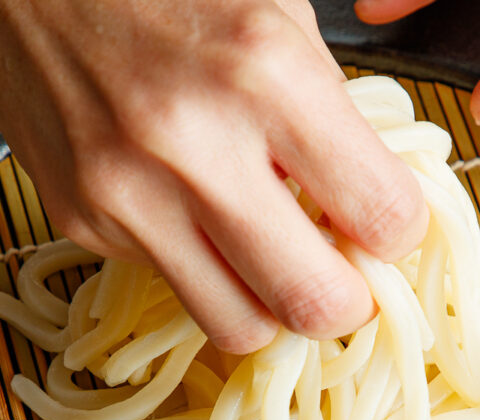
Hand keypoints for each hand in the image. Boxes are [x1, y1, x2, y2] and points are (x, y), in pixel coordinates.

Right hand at [0, 0, 427, 352]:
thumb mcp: (277, 14)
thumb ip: (331, 116)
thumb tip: (371, 205)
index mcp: (265, 73)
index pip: (382, 215)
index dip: (399, 233)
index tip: (386, 227)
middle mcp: (194, 143)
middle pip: (313, 302)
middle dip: (345, 302)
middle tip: (340, 274)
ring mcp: (128, 193)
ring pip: (240, 327)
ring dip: (270, 306)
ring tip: (269, 261)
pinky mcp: (80, 222)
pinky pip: (173, 285)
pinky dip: (199, 266)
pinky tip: (191, 213)